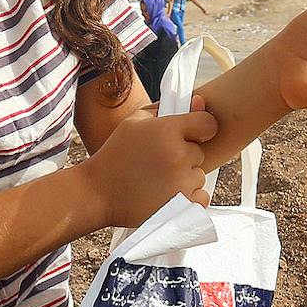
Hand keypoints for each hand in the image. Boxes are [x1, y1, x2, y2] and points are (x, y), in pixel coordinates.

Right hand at [84, 110, 215, 227]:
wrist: (98, 192)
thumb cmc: (116, 154)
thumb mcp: (134, 122)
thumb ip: (166, 108)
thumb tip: (198, 101)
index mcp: (167, 130)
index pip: (208, 123)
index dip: (200, 128)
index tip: (190, 134)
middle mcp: (178, 155)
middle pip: (200, 152)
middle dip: (185, 155)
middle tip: (160, 161)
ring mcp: (181, 182)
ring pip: (199, 175)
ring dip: (185, 177)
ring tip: (159, 180)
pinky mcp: (182, 205)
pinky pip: (202, 196)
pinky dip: (190, 197)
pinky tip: (169, 193)